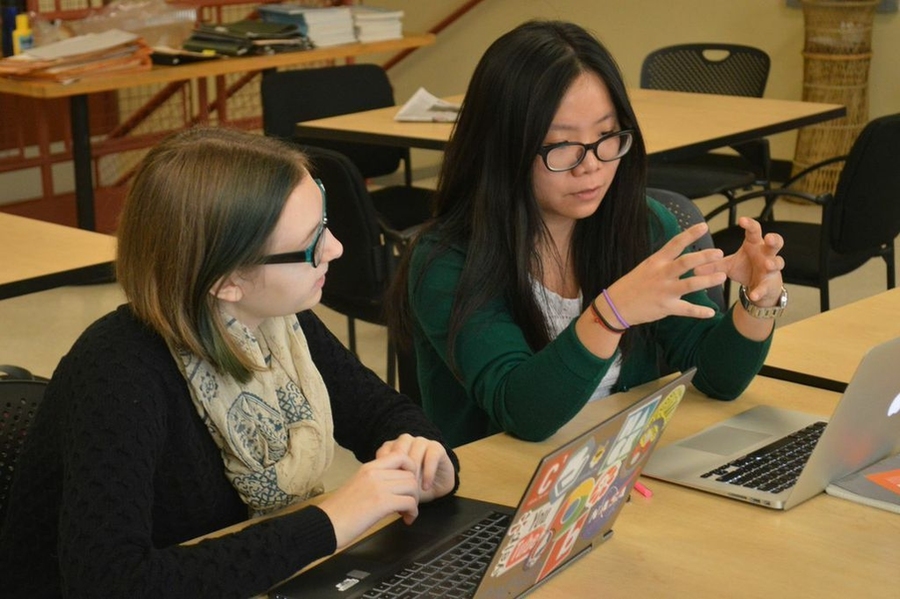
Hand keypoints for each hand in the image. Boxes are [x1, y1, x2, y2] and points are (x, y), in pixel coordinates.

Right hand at [317, 452, 420, 548]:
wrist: (324, 525)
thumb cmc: (338, 512)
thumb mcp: (357, 486)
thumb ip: (374, 481)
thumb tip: (392, 486)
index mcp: (368, 468)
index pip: (400, 456)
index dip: (411, 470)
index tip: (407, 486)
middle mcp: (374, 473)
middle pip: (410, 474)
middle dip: (414, 491)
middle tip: (407, 505)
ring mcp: (378, 487)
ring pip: (413, 487)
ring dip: (414, 502)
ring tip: (406, 513)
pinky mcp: (381, 503)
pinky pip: (409, 502)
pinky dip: (412, 512)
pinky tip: (406, 519)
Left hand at [376, 434, 455, 503]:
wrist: (436, 487)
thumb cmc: (412, 488)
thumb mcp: (397, 486)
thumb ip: (386, 482)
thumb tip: (375, 492)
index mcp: (393, 447)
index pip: (384, 452)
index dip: (385, 470)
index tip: (387, 488)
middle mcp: (407, 442)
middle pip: (400, 449)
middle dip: (400, 470)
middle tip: (401, 488)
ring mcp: (422, 442)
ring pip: (416, 450)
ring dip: (414, 471)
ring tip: (413, 488)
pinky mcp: (437, 448)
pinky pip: (431, 456)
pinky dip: (428, 472)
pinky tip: (425, 486)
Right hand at [604, 222, 727, 324]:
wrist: (616, 305)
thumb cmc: (631, 285)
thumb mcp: (645, 268)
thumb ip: (663, 262)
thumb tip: (679, 253)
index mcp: (656, 261)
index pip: (675, 243)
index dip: (690, 234)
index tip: (704, 226)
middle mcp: (661, 274)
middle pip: (686, 262)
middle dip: (704, 256)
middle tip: (719, 253)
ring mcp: (664, 291)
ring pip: (691, 284)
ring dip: (708, 280)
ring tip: (722, 277)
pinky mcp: (666, 307)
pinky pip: (686, 309)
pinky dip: (699, 312)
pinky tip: (711, 313)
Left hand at [695, 216, 784, 305]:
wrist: (758, 289)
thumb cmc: (746, 269)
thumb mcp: (728, 266)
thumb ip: (713, 265)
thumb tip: (693, 267)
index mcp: (754, 245)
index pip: (755, 231)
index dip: (750, 225)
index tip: (742, 220)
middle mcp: (766, 255)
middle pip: (775, 243)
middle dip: (774, 240)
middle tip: (768, 238)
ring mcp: (771, 270)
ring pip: (778, 262)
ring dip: (773, 263)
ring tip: (768, 264)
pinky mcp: (769, 285)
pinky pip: (765, 287)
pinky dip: (760, 291)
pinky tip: (754, 295)